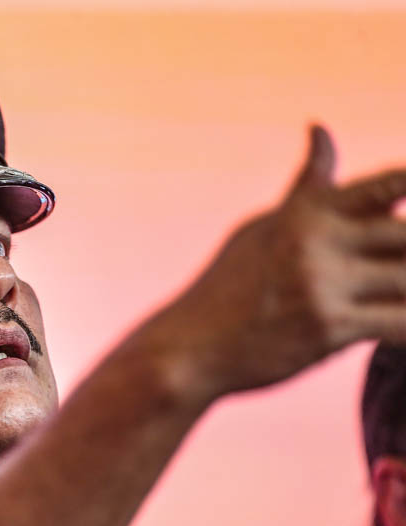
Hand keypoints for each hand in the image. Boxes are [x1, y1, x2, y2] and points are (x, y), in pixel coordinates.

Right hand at [158, 126, 405, 398]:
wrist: (191, 348)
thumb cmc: (229, 285)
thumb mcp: (264, 227)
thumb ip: (309, 188)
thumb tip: (321, 127)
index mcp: (303, 212)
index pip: (385, 185)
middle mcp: (313, 241)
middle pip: (405, 234)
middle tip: (397, 264)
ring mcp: (321, 285)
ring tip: (395, 295)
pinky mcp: (328, 329)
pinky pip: (397, 325)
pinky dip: (405, 330)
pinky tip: (398, 332)